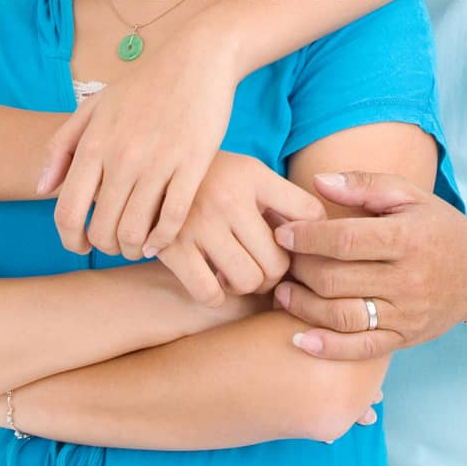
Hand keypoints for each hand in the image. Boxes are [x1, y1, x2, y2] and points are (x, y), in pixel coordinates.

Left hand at [41, 22, 245, 259]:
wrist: (196, 59)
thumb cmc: (143, 85)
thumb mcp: (93, 107)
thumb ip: (61, 147)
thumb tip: (41, 190)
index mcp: (94, 144)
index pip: (67, 212)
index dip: (70, 240)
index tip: (80, 247)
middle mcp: (122, 156)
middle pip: (102, 229)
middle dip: (106, 247)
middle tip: (115, 245)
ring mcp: (158, 161)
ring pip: (135, 230)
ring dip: (132, 248)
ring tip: (136, 244)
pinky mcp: (193, 164)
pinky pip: (172, 219)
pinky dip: (162, 239)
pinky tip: (159, 241)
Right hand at [153, 152, 324, 306]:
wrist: (147, 170)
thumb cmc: (210, 179)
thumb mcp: (247, 173)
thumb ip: (282, 199)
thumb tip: (319, 236)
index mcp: (254, 175)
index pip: (310, 214)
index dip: (314, 239)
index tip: (301, 247)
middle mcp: (229, 198)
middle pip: (279, 261)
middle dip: (276, 273)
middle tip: (265, 268)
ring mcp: (199, 224)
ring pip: (249, 281)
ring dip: (248, 286)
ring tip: (237, 272)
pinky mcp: (172, 248)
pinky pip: (210, 293)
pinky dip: (216, 295)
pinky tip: (213, 280)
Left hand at [274, 171, 466, 360]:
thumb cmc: (439, 227)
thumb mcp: (409, 195)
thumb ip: (363, 185)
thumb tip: (317, 182)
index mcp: (407, 238)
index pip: (346, 240)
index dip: (307, 237)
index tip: (282, 233)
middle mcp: (408, 279)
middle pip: (338, 279)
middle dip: (300, 270)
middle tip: (279, 262)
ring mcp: (406, 313)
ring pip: (343, 317)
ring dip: (304, 307)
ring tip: (282, 293)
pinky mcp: (405, 338)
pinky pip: (362, 349)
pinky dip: (328, 348)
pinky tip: (300, 338)